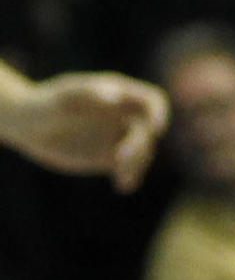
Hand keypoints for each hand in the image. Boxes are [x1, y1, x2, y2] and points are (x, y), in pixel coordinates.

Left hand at [0, 71, 169, 192]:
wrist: (30, 125)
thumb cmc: (47, 103)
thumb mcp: (64, 97)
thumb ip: (89, 93)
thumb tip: (115, 98)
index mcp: (121, 93)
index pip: (153, 100)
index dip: (160, 113)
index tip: (157, 129)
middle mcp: (124, 115)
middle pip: (148, 130)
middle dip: (140, 145)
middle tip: (120, 159)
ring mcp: (117, 136)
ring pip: (143, 151)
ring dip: (138, 164)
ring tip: (122, 179)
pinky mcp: (108, 157)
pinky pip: (128, 167)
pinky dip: (131, 176)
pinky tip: (123, 186)